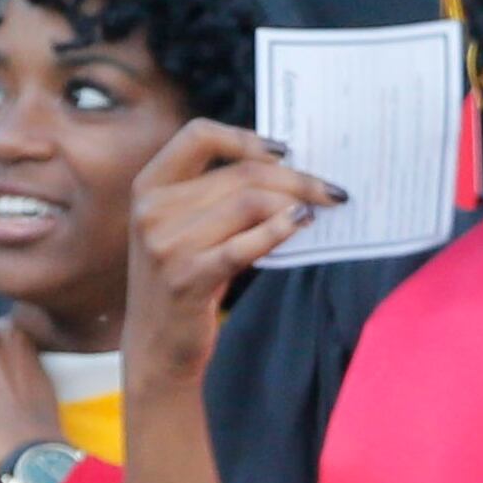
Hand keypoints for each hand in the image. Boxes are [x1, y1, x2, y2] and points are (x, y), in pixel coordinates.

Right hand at [123, 122, 343, 401]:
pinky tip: (301, 225)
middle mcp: (152, 209)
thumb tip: (287, 171)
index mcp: (149, 186)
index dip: (245, 137)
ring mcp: (165, 244)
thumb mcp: (186, 229)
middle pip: (240, 174)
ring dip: (294, 204)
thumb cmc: (184, 282)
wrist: (156, 346)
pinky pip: (244, 244)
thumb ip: (217, 198)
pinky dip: (279, 230)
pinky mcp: (187, 277)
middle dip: (296, 179)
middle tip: (332, 190)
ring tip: (317, 213)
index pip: (198, 135)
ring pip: (249, 203)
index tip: (285, 151)